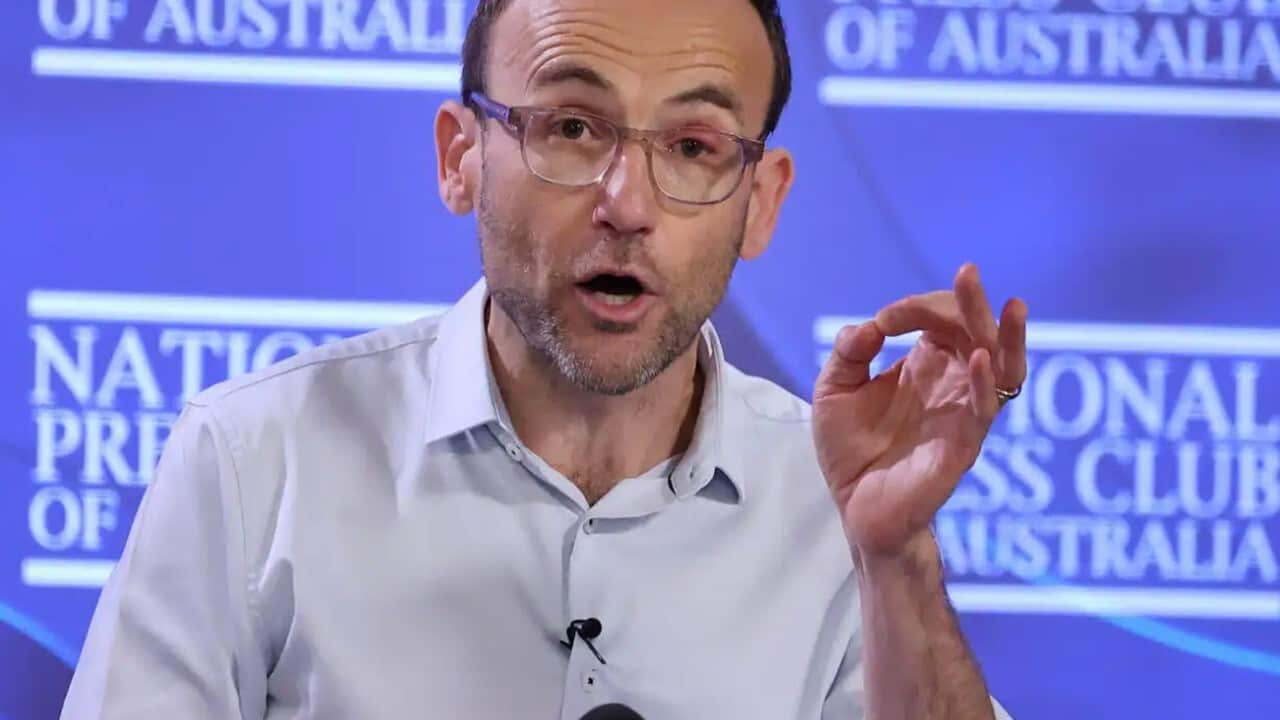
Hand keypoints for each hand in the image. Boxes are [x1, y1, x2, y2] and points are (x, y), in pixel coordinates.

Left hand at [813, 264, 1027, 557]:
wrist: (856, 508)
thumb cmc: (851, 450)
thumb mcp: (834, 391)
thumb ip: (847, 354)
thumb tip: (868, 326)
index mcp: (926, 365)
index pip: (939, 319)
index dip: (915, 308)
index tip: (884, 321)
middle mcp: (952, 383)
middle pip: (979, 333)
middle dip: (974, 303)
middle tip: (969, 271)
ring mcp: (962, 413)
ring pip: (1002, 368)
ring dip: (1006, 337)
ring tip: (1010, 306)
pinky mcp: (963, 445)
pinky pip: (985, 411)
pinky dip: (986, 384)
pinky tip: (981, 359)